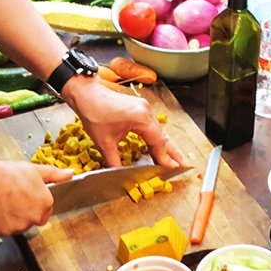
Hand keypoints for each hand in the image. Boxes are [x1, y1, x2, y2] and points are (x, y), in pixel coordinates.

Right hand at [0, 159, 72, 238]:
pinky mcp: (0, 233)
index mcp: (45, 204)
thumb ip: (54, 174)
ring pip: (12, 227)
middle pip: (28, 220)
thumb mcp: (35, 170)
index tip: (23, 200)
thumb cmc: (8, 174)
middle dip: (19, 213)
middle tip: (9, 200)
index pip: (44, 213)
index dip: (32, 205)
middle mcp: (33, 218)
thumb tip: (69, 174)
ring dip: (6, 220)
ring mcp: (17, 227)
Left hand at [61, 77, 187, 169]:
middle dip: (173, 151)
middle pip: (163, 135)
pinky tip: (157, 146)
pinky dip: (156, 137)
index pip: (158, 141)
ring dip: (165, 145)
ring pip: (158, 130)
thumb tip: (119, 176)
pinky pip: (152, 125)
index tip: (171, 169)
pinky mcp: (139, 108)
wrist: (86, 94)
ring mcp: (144, 108)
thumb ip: (114, 161)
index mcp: (141, 118)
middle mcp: (146, 111)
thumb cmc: (94, 113)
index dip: (164, 157)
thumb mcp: (104, 142)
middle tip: (183, 164)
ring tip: (173, 158)